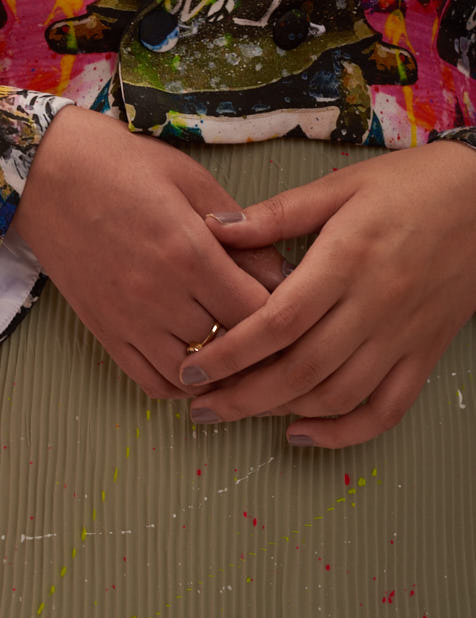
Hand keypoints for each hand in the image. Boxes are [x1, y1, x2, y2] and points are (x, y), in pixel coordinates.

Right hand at [12, 106, 289, 399]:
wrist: (44, 170)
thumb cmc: (120, 163)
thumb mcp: (189, 179)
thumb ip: (240, 230)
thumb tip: (283, 275)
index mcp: (188, 252)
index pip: (259, 312)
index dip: (284, 312)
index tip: (296, 301)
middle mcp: (160, 295)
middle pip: (233, 347)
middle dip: (260, 339)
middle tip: (276, 327)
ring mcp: (129, 320)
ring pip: (196, 375)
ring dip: (222, 366)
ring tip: (238, 346)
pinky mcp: (104, 332)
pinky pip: (152, 383)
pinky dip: (182, 382)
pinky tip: (195, 359)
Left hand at [179, 143, 475, 447]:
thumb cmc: (409, 186)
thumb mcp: (340, 185)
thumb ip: (277, 213)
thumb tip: (215, 226)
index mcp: (347, 260)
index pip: (278, 321)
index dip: (231, 351)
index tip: (193, 366)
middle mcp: (375, 306)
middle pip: (301, 369)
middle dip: (242, 395)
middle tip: (200, 405)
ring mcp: (402, 337)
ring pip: (336, 395)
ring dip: (281, 413)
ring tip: (236, 413)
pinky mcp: (424, 354)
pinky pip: (385, 409)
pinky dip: (343, 432)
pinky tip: (303, 432)